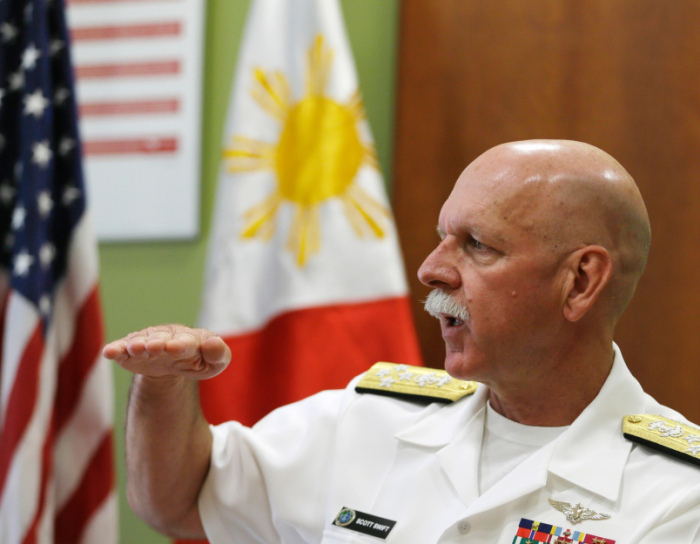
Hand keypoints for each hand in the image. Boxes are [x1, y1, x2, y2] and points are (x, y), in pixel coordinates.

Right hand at [103, 324, 230, 379]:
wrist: (176, 362)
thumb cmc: (199, 359)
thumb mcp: (214, 362)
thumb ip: (219, 354)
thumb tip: (213, 343)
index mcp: (190, 339)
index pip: (186, 341)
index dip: (180, 345)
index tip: (174, 348)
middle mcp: (167, 336)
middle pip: (161, 339)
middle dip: (157, 343)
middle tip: (152, 347)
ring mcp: (148, 342)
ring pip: (140, 341)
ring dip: (137, 344)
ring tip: (133, 348)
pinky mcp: (132, 352)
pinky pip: (122, 349)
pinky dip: (116, 349)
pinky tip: (109, 352)